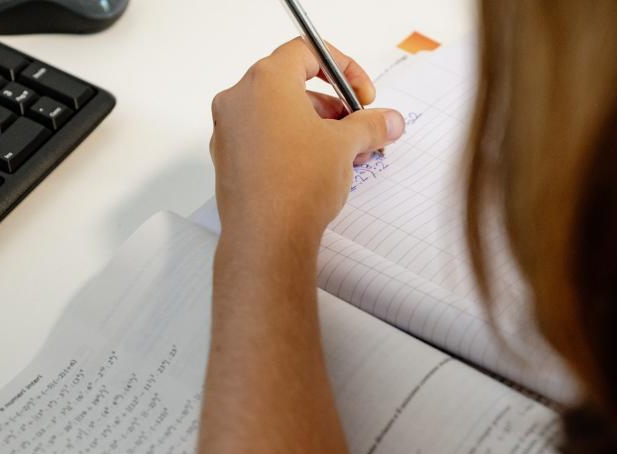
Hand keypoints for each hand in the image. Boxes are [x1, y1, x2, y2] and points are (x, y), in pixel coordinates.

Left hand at [210, 39, 404, 251]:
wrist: (268, 238)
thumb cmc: (296, 186)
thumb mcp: (345, 146)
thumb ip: (370, 125)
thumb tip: (387, 120)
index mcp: (266, 81)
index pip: (306, 52)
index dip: (343, 68)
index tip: (361, 93)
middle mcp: (239, 100)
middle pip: (292, 83)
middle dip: (332, 104)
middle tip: (357, 126)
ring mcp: (229, 131)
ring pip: (278, 114)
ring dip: (315, 126)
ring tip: (345, 154)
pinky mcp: (229, 160)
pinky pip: (264, 138)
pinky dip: (292, 144)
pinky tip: (318, 169)